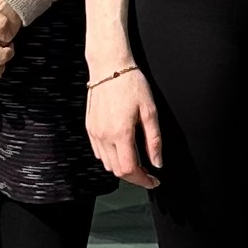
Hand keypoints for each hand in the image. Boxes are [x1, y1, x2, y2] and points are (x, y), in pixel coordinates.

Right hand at [85, 65, 162, 188]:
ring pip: (107, 164)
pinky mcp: (89, 128)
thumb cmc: (131, 84)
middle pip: (118, 171)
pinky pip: (99, 153)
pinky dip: (111, 158)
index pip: (130, 169)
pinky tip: (122, 150)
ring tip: (137, 161)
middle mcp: (104, 135)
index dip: (143, 180)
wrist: (109, 67)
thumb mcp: (150, 111)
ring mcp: (94, 133)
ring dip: (122, 168)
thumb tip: (157, 162)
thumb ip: (154, 140)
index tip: (154, 181)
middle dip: (134, 177)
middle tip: (148, 173)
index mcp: (121, 133)